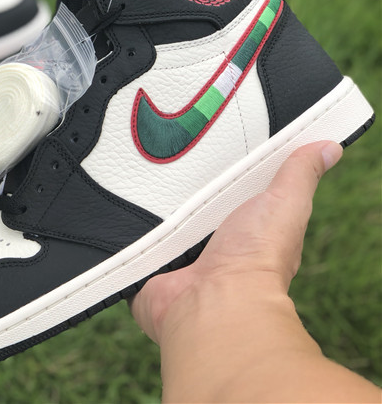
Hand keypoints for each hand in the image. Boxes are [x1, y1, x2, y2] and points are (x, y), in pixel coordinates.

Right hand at [131, 140, 342, 343]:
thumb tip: (330, 147)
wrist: (212, 302)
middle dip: (171, 182)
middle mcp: (206, 246)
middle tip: (159, 150)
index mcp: (238, 228)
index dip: (213, 170)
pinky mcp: (146, 267)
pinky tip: (113, 208)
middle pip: (182, 202)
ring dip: (142, 204)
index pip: (221, 191)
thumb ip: (298, 175)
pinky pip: (126, 241)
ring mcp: (173, 258)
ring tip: (133, 170)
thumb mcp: (284, 203)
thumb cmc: (255, 259)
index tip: (201, 140)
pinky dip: (120, 230)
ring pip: (151, 219)